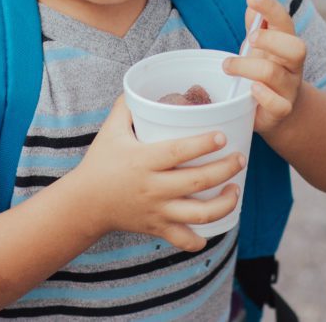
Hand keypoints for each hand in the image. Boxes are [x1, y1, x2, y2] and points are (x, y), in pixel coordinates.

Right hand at [69, 97, 245, 251]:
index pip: (179, 152)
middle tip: (240, 158)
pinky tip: (215, 226)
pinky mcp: (157, 228)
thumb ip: (126, 106)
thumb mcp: (110, 130)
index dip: (203, 144)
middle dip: (225, 170)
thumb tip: (142, 86)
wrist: (85, 202)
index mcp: (143, 161)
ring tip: (235, 190)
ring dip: (224, 203)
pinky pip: (184, 240)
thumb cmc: (100, 162)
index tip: (222, 136)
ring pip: (199, 214)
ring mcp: (157, 211)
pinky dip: (202, 238)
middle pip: (197, 181)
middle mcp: (153, 188)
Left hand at [223, 0, 306, 133]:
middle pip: (296, 48)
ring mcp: (289, 88)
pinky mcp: (282, 110)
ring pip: (274, 74)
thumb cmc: (266, 72)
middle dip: (271, 40)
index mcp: (287, 44)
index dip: (271, 8)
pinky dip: (263, 95)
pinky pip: (278, 104)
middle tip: (249, 39)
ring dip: (247, 67)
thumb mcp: (260, 48)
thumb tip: (251, 6)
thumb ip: (256, 28)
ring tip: (228, 66)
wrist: (280, 112)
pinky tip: (251, 89)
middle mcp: (293, 65)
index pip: (285, 22)